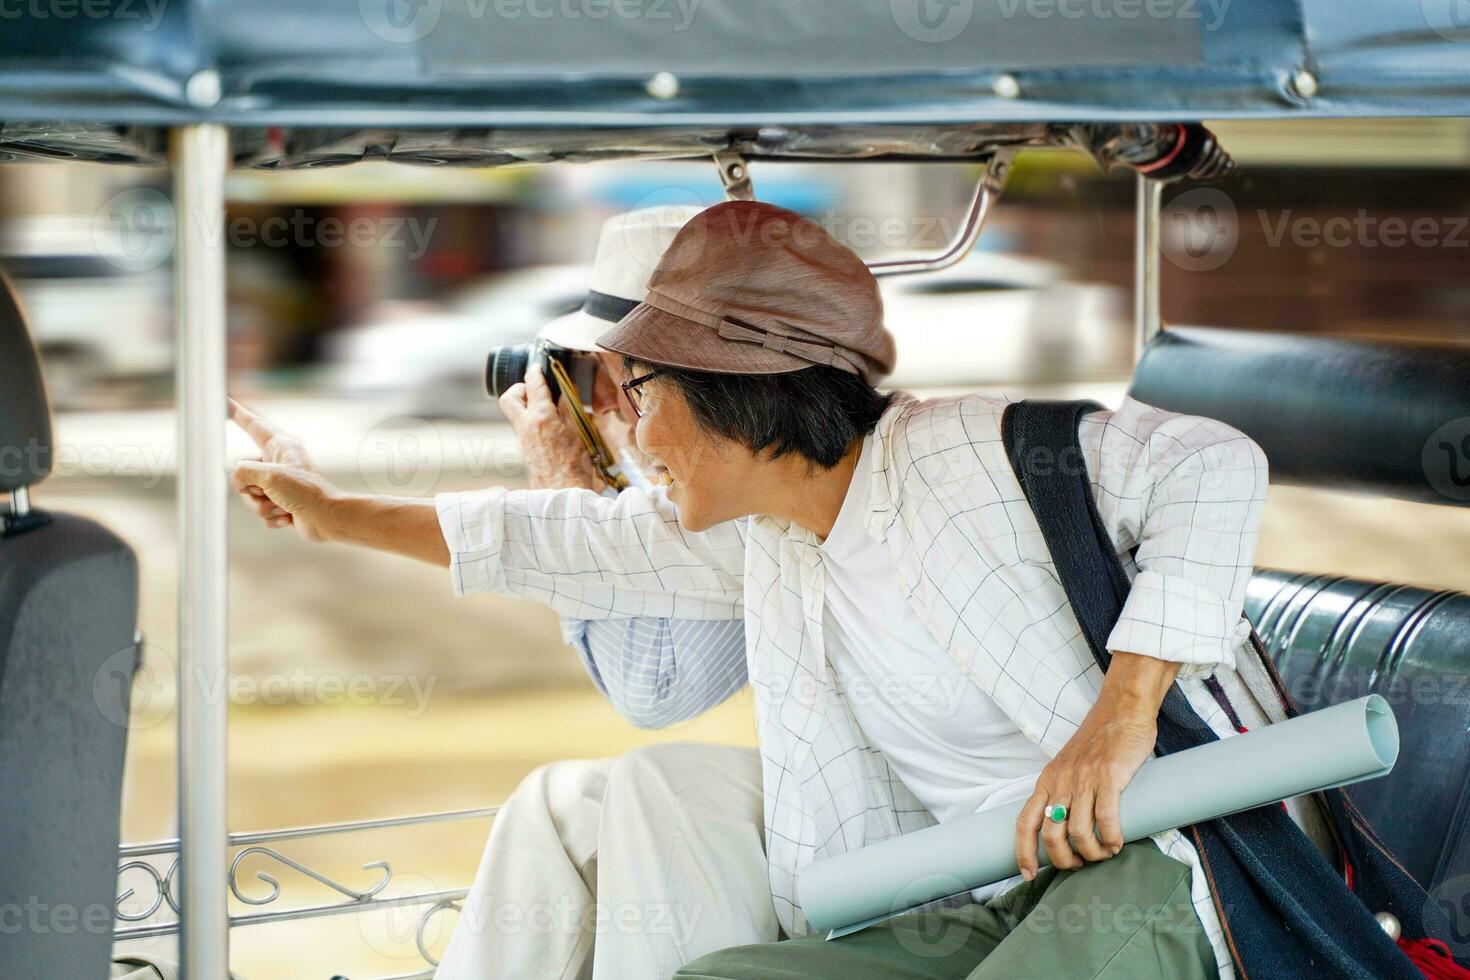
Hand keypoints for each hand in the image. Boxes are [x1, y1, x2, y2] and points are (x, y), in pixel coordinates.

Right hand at [229, 398, 343, 542]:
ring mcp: (279, 483)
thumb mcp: (269, 476)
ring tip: (284, 506)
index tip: (223, 401)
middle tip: (272, 492)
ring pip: (250, 496)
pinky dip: (272, 517)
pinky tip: (289, 517)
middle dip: (252, 489)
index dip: (236, 412)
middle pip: (243, 472)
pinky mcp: (281, 502)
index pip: (252, 424)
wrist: (328, 519)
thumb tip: (241, 483)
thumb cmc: (306, 493)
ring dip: (264, 506)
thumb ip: (244, 472)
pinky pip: (261, 511)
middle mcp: (278, 461)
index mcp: (280, 446)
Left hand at [498, 363, 600, 490]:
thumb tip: (567, 397)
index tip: (537, 367)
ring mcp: (523, 439)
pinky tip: (551, 427)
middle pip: (509, 398)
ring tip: (547, 407)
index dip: (535, 373)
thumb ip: (570, 411)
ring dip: (528, 406)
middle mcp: (526, 426)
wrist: (562, 492)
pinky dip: (534, 422)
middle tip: (532, 388)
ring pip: (516, 413)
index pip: (534, 386)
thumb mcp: (580, 433)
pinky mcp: (525, 450)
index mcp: (541, 417)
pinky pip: (525, 428)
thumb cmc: (575, 466)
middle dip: (518, 388)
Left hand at [1015, 702, 1155, 877]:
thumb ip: (1065, 789)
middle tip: (1080, 865)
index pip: (1025, 822)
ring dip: (1092, 854)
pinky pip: (1105, 820)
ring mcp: (1083, 779)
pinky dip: (1111, 839)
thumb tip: (1066, 824)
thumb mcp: (1069, 765)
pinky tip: (1118, 843)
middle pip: (1051, 835)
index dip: (1023, 852)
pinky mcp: (1109, 777)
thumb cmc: (1099, 741)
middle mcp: (1060, 781)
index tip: (1029, 874)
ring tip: (1104, 854)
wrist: (1121, 710)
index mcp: (1047, 780)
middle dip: (1064, 860)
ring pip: (1078, 833)